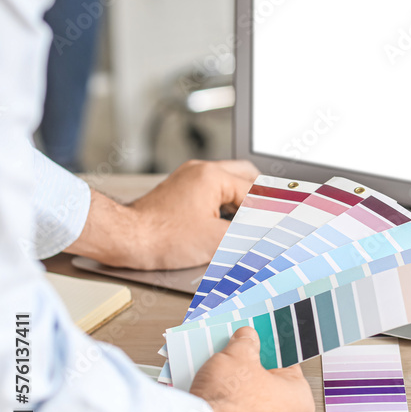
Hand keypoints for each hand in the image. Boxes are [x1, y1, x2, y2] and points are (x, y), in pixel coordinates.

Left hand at [67, 159, 258, 269]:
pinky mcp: (179, 192)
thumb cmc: (159, 237)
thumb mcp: (217, 240)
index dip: (273, 211)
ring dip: (244, 200)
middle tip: (273, 216)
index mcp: (213, 176)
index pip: (257, 192)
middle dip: (262, 197)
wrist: (123, 239)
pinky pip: (213, 191)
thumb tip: (272, 234)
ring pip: (229, 183)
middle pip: (247, 176)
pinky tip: (229, 223)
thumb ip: (251, 235)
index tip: (285, 223)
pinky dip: (226, 204)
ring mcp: (188, 180)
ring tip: (254, 222)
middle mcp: (200, 172)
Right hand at [189, 327, 315, 411]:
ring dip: (235, 388)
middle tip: (236, 355)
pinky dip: (225, 406)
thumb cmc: (233, 402)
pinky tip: (212, 393)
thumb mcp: (239, 356)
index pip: (288, 365)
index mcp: (300, 399)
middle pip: (267, 383)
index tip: (259, 342)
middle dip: (250, 369)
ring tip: (219, 371)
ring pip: (249, 401)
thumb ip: (246, 342)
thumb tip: (246, 337)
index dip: (270, 350)